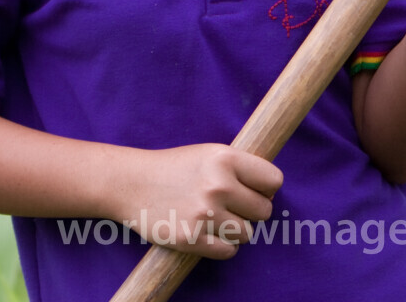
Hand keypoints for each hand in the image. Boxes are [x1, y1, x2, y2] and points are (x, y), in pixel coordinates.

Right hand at [116, 144, 281, 258]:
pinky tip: (209, 234)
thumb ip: (241, 168)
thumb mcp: (210, 154)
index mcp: (225, 158)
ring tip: (215, 218)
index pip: (273, 181)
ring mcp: (204, 213)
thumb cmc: (176, 168)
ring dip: (235, 230)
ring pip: (248, 234)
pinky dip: (223, 246)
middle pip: (264, 211)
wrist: (131, 183)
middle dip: (251, 211)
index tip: (252, 191)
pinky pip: (228, 251)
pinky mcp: (191, 238)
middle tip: (231, 207)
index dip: (265, 188)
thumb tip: (274, 190)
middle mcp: (218, 185)